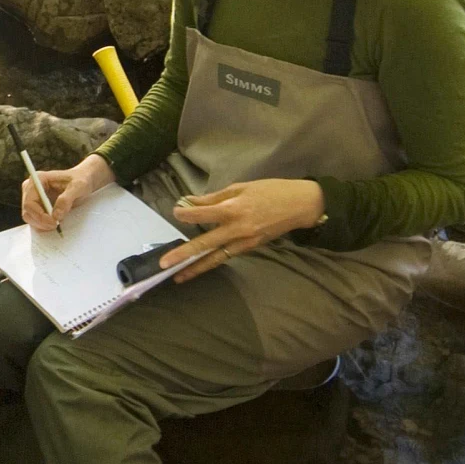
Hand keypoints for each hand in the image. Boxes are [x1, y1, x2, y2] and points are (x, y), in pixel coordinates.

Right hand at [23, 153, 113, 232]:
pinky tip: (54, 223)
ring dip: (41, 224)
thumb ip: (66, 200)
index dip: (39, 215)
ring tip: (56, 224)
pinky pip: (35, 219)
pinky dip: (43, 224)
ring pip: (30, 217)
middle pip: (27, 211)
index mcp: (38, 179)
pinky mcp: (38, 206)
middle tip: (56, 226)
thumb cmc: (80, 180)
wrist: (84, 181)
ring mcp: (34, 198)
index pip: (29, 202)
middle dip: (40, 221)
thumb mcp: (78, 187)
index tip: (53, 222)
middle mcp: (32, 188)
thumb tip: (56, 215)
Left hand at [162, 179, 324, 281]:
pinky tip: (198, 266)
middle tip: (164, 264)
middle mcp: (237, 229)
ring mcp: (244, 242)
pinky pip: (227, 256)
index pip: (203, 214)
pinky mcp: (250, 248)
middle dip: (184, 254)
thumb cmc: (270, 191)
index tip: (176, 212)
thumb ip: (214, 198)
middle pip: (206, 243)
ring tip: (178, 276)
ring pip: (215, 257)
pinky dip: (212, 261)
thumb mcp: (241, 187)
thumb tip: (191, 202)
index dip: (187, 214)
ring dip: (196, 267)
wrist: (300, 206)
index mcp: (234, 208)